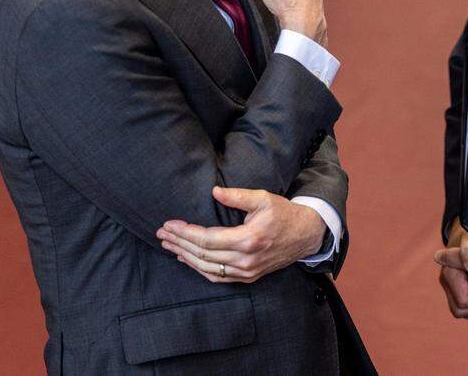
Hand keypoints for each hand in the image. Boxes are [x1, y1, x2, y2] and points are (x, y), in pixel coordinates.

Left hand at [158, 187, 325, 282]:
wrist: (305, 235)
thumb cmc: (284, 213)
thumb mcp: (263, 198)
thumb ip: (237, 196)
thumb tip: (214, 192)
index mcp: (248, 239)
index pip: (206, 239)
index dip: (184, 232)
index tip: (169, 224)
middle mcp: (245, 260)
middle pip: (202, 255)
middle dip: (179, 243)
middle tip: (161, 234)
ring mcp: (246, 272)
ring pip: (206, 268)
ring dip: (185, 257)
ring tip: (169, 246)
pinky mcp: (248, 277)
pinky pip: (217, 276)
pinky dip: (199, 269)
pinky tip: (187, 259)